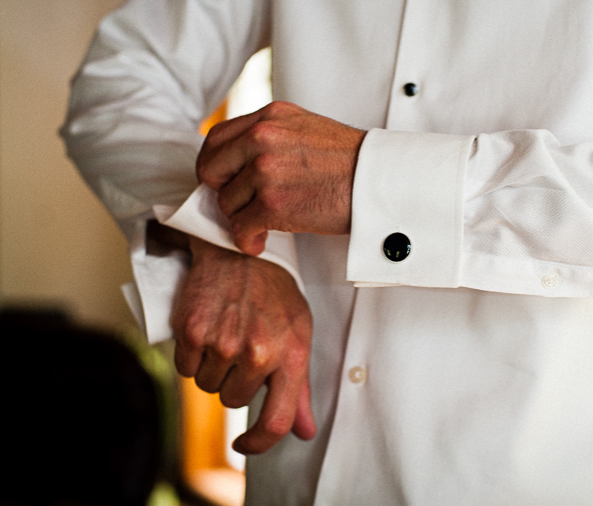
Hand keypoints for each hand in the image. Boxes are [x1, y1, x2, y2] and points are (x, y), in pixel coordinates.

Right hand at [172, 236, 316, 453]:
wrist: (239, 251)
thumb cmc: (274, 294)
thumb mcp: (299, 335)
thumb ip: (299, 389)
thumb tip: (304, 431)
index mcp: (290, 356)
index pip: (276, 420)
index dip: (260, 443)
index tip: (247, 445)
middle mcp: (257, 353)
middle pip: (234, 401)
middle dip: (236, 382)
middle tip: (243, 348)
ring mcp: (222, 343)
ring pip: (208, 386)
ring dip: (214, 369)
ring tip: (227, 335)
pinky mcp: (192, 332)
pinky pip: (185, 368)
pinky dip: (192, 356)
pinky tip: (207, 331)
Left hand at [196, 101, 364, 255]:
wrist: (379, 181)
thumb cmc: (353, 161)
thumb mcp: (307, 128)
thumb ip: (272, 135)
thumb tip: (240, 158)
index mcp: (270, 117)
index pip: (216, 138)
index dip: (215, 164)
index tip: (223, 179)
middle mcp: (263, 138)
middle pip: (212, 170)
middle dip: (223, 191)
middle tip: (239, 203)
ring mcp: (265, 171)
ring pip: (227, 202)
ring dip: (242, 217)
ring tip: (262, 223)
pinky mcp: (272, 204)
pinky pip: (240, 227)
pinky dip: (247, 239)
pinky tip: (259, 241)